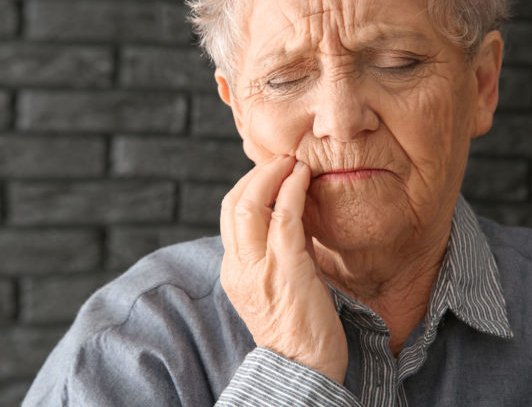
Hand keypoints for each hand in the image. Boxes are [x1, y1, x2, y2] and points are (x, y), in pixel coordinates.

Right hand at [220, 155, 347, 382]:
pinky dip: (291, 191)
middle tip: (280, 159)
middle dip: (256, 174)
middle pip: (232, 204)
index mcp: (232, 272)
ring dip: (274, 175)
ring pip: (251, 205)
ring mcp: (259, 268)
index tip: (269, 173)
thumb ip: (271, 258)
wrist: (303, 372)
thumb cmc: (298, 334)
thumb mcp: (273, 290)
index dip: (246, 187)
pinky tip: (302, 179)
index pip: (228, 216)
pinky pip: (284, 218)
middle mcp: (238, 267)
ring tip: (292, 162)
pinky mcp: (287, 270)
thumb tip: (287, 224)